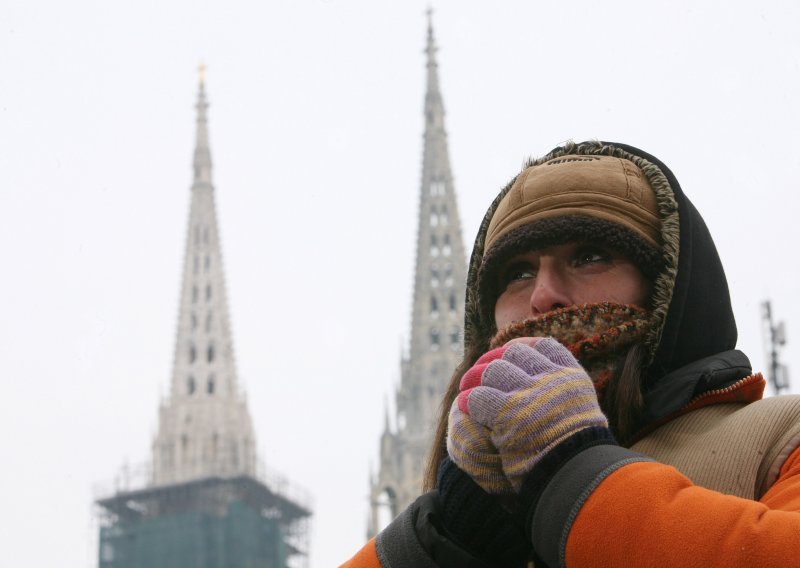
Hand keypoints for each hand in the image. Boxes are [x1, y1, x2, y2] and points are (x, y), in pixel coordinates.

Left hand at [453, 337, 606, 491]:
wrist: (577, 478)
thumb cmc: (577, 453)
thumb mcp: (580, 413)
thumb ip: (563, 394)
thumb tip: (544, 380)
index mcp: (572, 377)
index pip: (544, 346)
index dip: (523, 347)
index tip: (509, 353)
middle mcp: (551, 380)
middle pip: (514, 354)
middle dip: (495, 361)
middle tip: (480, 373)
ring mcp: (529, 394)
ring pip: (493, 371)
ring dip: (476, 379)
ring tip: (466, 388)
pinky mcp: (507, 413)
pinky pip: (479, 396)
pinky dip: (469, 400)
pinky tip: (465, 405)